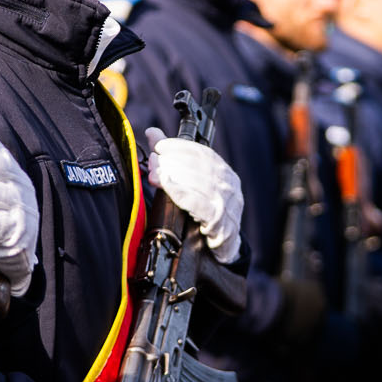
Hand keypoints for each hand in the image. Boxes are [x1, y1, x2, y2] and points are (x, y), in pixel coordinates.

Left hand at [144, 127, 243, 263]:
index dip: (180, 147)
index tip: (159, 146)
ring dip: (173, 176)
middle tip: (152, 161)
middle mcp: (229, 185)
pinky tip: (168, 187)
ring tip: (154, 174)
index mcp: (224, 173)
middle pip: (200, 167)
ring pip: (199, 183)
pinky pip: (199, 204)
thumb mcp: (192, 184)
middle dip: (172, 161)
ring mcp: (227, 204)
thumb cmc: (204, 213)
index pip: (202, 153)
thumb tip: (152, 133)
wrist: (224, 249)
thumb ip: (172, 158)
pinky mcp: (220, 223)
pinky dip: (182, 193)